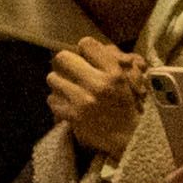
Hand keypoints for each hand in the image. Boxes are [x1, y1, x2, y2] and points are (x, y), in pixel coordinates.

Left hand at [47, 38, 146, 158]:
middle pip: (62, 57)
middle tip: (74, 72)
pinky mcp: (72, 115)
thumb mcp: (130, 79)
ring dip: (60, 83)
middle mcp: (98, 84)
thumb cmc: (129, 106)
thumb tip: (87, 46)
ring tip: (72, 89)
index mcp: (115, 73)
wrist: (129, 139)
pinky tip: (70, 104)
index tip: (87, 57)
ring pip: (53, 78)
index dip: (85, 49)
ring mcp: (82, 100)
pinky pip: (52, 99)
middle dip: (67, 63)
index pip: (86, 44)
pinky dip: (58, 101)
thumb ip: (111, 59)